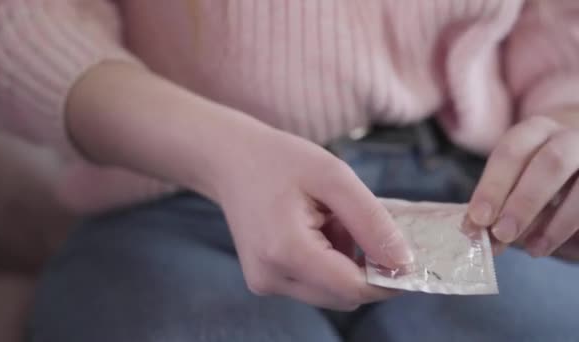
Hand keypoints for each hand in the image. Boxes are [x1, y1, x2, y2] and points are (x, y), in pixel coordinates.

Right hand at [216, 129, 413, 310]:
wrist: (229, 161)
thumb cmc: (279, 160)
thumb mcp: (333, 177)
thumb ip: (371, 221)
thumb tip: (404, 262)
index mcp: (286, 251)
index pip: (353, 288)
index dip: (389, 278)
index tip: (409, 254)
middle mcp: (271, 278)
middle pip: (344, 295)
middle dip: (366, 267)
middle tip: (360, 223)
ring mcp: (265, 283)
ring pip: (331, 292)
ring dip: (347, 264)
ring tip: (332, 221)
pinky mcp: (266, 281)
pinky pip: (314, 284)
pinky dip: (329, 263)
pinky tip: (319, 230)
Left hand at [467, 113, 578, 258]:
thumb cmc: (538, 172)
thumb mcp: (515, 179)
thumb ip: (496, 204)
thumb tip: (474, 231)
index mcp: (535, 130)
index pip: (511, 152)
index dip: (493, 186)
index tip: (479, 218)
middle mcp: (569, 137)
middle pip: (549, 163)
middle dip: (524, 202)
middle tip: (503, 234)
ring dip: (555, 222)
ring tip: (532, 249)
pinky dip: (569, 226)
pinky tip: (549, 244)